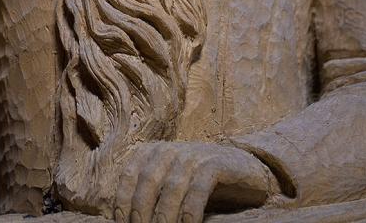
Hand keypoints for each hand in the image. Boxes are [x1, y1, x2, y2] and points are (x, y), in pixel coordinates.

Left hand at [114, 141, 274, 222]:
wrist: (243, 168)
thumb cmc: (199, 183)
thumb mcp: (170, 184)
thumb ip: (150, 195)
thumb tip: (128, 220)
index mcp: (153, 152)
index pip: (129, 175)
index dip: (122, 201)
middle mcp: (171, 150)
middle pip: (147, 182)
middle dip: (140, 212)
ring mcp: (193, 155)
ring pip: (171, 188)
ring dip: (164, 216)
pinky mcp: (215, 165)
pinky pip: (197, 190)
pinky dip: (189, 212)